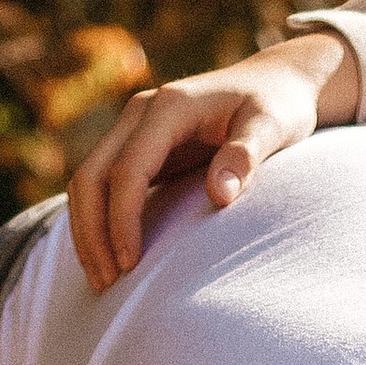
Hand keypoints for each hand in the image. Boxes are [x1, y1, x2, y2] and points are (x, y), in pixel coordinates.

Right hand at [66, 32, 356, 291]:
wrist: (275, 81)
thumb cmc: (277, 105)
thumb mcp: (273, 125)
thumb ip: (246, 155)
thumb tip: (220, 196)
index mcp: (169, 107)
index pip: (128, 169)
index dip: (123, 219)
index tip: (131, 264)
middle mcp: (141, 113)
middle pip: (91, 175)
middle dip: (92, 231)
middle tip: (107, 283)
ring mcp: (135, 128)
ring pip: (88, 181)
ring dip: (87, 230)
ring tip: (103, 279)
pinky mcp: (139, 146)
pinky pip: (104, 185)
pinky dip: (100, 221)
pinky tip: (108, 256)